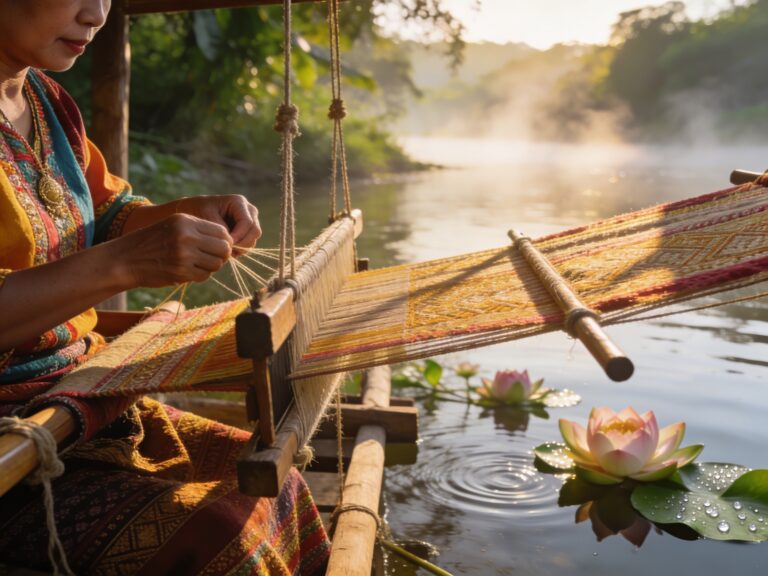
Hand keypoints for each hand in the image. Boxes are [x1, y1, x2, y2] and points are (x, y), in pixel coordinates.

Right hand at [113, 213, 232, 287]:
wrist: (125, 260)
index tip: (217, 247)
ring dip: (210, 267)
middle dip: (221, 255)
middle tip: (211, 258)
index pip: (222, 231)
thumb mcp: (173, 226)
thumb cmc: (151, 243)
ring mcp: (184, 254)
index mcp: (186, 221)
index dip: (224, 241)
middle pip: (224, 248)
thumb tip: (228, 243)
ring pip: (216, 263)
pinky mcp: (181, 271)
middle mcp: (187, 235)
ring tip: (197, 264)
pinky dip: (200, 276)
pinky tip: (188, 272)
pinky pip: (204, 276)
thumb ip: (198, 230)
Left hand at [180, 195, 261, 254]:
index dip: (239, 236)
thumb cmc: (197, 211)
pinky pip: (248, 244)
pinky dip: (239, 250)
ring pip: (253, 239)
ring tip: (223, 251)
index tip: (226, 245)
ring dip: (240, 248)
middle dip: (242, 244)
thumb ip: (220, 228)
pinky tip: (225, 250)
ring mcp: (250, 221)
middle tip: (226, 252)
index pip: (247, 222)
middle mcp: (249, 210)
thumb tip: (231, 241)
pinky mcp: (247, 231)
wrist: (193, 212)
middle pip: (255, 231)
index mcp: (239, 202)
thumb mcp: (206, 216)